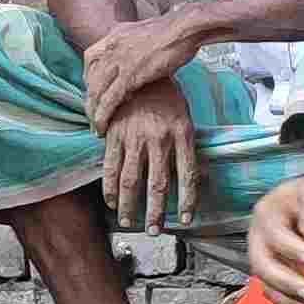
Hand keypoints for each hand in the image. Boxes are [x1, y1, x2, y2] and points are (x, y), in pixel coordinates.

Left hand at [78, 16, 199, 135]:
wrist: (186, 27)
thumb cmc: (176, 31)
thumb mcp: (146, 33)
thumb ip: (136, 45)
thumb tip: (138, 55)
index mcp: (115, 34)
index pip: (90, 58)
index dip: (89, 77)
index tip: (93, 92)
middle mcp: (111, 46)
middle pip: (90, 78)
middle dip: (89, 100)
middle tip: (92, 115)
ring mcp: (119, 60)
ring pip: (96, 91)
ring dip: (93, 112)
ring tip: (96, 128)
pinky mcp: (129, 75)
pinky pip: (109, 99)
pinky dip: (103, 115)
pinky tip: (102, 127)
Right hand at [99, 82, 200, 232]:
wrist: (140, 71)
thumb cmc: (166, 96)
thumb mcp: (185, 118)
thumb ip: (186, 146)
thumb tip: (193, 177)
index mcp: (182, 133)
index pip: (188, 175)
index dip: (187, 201)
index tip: (186, 220)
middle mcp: (159, 138)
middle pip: (158, 184)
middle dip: (156, 212)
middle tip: (155, 232)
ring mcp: (134, 137)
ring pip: (132, 180)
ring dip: (130, 206)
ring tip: (130, 223)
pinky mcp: (114, 135)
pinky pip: (111, 167)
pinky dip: (111, 188)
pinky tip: (112, 202)